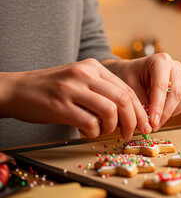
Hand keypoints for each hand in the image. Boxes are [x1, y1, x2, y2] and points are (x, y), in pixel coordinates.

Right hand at [0, 58, 149, 139]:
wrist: (16, 89)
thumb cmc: (52, 88)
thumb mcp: (80, 79)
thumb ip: (102, 89)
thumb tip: (129, 112)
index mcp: (93, 67)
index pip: (127, 89)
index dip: (139, 110)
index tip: (144, 124)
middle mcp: (85, 74)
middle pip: (123, 99)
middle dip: (133, 120)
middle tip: (131, 133)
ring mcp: (72, 89)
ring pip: (110, 110)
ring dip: (112, 127)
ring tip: (105, 131)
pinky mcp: (61, 105)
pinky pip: (90, 123)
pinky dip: (94, 131)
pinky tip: (88, 131)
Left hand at [103, 53, 180, 131]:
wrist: (133, 71)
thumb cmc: (129, 76)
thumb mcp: (127, 86)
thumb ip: (139, 102)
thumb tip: (147, 123)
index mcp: (160, 61)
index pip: (161, 86)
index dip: (158, 106)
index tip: (152, 122)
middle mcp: (175, 66)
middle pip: (176, 92)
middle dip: (165, 113)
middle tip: (153, 126)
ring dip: (173, 111)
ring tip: (157, 117)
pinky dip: (180, 109)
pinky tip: (165, 110)